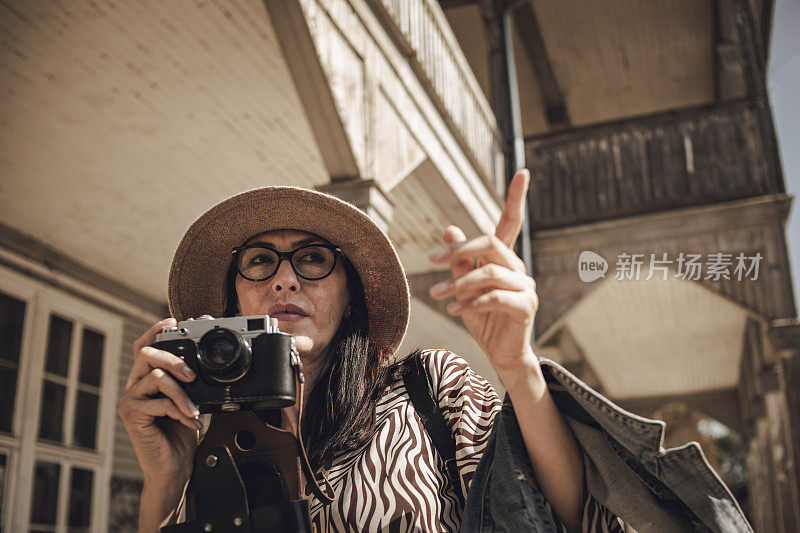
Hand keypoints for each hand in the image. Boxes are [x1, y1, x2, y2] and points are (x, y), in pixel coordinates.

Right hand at [116, 318, 200, 488]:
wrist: (173, 467)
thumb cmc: (179, 435)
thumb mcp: (187, 401)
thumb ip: (187, 383)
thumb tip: (201, 365)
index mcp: (145, 380)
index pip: (142, 347)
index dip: (154, 330)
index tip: (172, 321)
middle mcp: (133, 387)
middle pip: (146, 354)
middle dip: (174, 359)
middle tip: (192, 375)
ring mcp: (129, 401)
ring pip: (157, 377)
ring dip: (182, 393)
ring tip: (194, 409)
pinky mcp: (132, 416)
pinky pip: (159, 402)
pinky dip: (180, 411)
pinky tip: (190, 422)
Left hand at [427, 169, 537, 372]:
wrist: (499, 353)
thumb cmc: (482, 318)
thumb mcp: (462, 288)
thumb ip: (458, 261)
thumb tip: (449, 230)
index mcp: (504, 259)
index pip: (510, 222)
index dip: (516, 197)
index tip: (523, 171)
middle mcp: (518, 268)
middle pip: (491, 244)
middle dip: (459, 250)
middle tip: (431, 260)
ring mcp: (525, 287)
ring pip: (490, 273)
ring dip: (459, 284)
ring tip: (438, 295)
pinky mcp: (525, 307)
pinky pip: (496, 297)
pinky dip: (472, 302)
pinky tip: (454, 310)